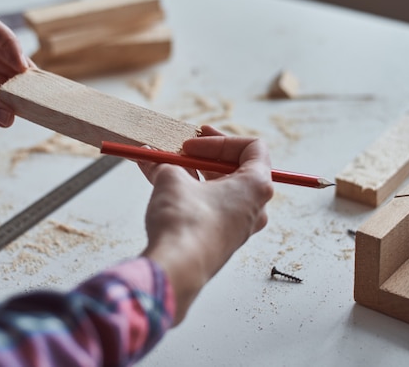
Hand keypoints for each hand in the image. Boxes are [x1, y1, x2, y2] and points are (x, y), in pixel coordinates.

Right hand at [139, 126, 273, 324]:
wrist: (176, 269)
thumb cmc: (185, 223)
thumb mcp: (171, 179)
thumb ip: (165, 162)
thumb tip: (152, 155)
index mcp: (256, 185)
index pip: (252, 147)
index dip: (220, 139)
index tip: (193, 142)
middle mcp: (253, 206)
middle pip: (232, 168)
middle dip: (200, 155)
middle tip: (177, 150)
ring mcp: (237, 225)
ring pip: (214, 188)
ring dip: (187, 173)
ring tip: (157, 162)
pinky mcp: (219, 238)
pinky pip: (205, 206)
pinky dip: (185, 192)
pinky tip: (154, 181)